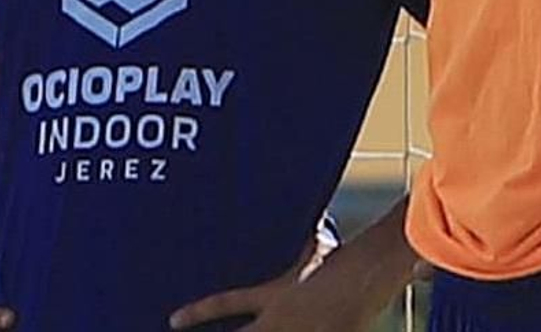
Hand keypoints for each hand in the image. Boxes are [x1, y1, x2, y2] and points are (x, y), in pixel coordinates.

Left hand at [168, 245, 381, 330]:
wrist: (368, 271)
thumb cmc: (345, 256)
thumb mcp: (314, 249)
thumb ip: (300, 245)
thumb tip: (305, 218)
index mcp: (274, 296)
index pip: (226, 303)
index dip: (197, 312)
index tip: (173, 320)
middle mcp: (278, 320)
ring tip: (242, 328)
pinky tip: (309, 329)